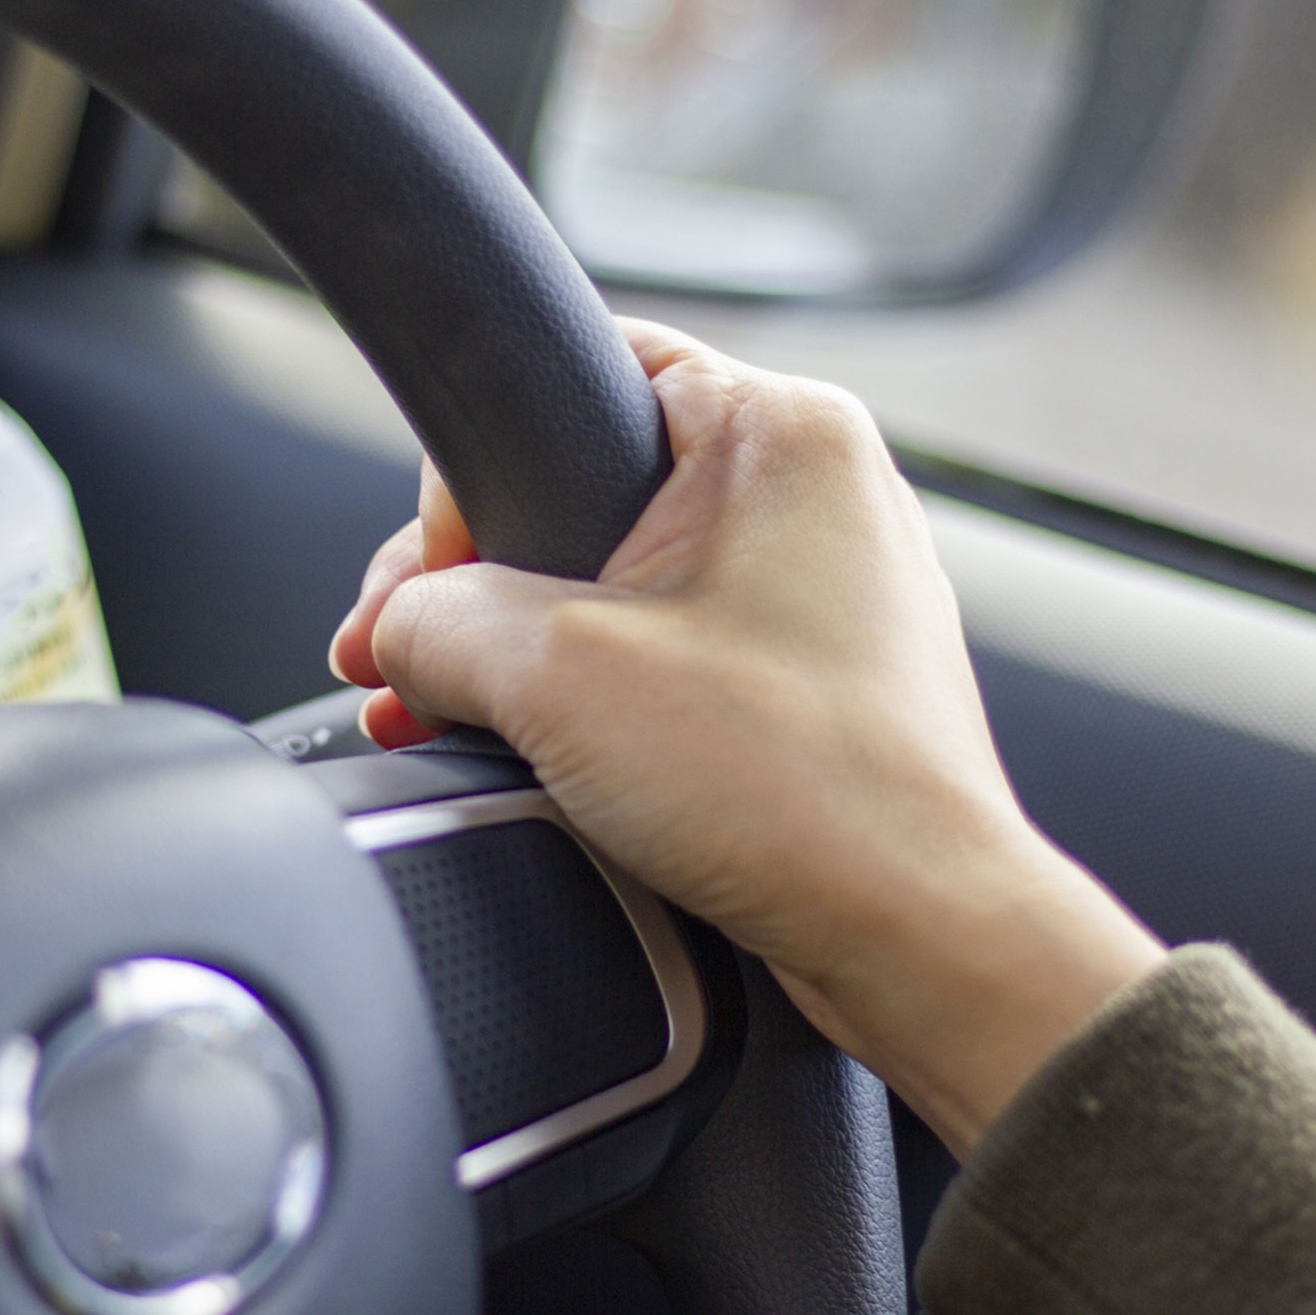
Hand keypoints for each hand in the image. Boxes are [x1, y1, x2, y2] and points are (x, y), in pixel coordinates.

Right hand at [330, 319, 1163, 1156]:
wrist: (918, 939)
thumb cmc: (803, 792)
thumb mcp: (558, 677)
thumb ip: (439, 621)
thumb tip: (397, 629)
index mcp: (779, 429)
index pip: (579, 376)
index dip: (473, 479)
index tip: (433, 576)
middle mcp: (816, 490)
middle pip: (585, 489)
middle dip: (475, 586)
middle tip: (407, 658)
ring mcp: (822, 587)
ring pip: (621, 583)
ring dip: (520, 651)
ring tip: (444, 714)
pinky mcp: (813, 675)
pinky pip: (670, 653)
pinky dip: (592, 696)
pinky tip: (524, 751)